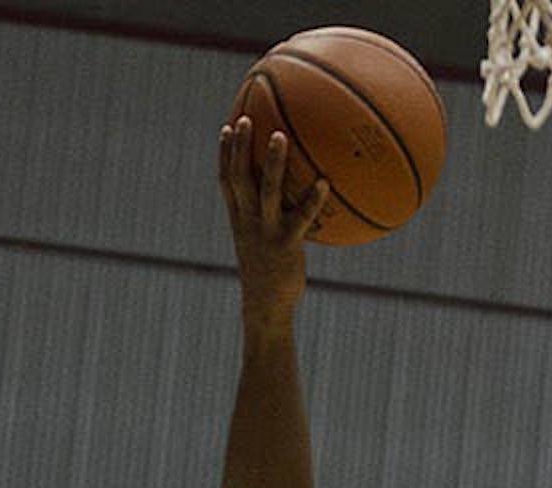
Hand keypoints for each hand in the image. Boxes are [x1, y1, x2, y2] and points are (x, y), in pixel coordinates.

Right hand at [218, 116, 329, 312]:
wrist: (266, 306)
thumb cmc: (270, 276)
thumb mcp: (264, 247)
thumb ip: (271, 223)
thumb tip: (291, 207)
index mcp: (240, 219)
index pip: (227, 180)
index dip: (225, 153)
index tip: (228, 126)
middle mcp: (248, 221)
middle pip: (238, 176)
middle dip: (239, 146)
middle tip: (245, 116)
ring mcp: (265, 231)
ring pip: (265, 189)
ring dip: (271, 161)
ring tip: (280, 135)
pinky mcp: (285, 244)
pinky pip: (300, 216)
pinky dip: (312, 198)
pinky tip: (325, 181)